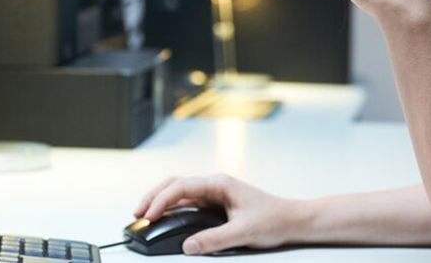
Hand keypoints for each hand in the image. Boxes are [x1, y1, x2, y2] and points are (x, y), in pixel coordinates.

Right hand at [133, 174, 301, 254]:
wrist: (292, 220)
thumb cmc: (274, 219)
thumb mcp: (243, 232)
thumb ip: (214, 240)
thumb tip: (188, 246)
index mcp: (219, 184)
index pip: (181, 187)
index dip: (161, 200)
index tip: (148, 214)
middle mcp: (214, 185)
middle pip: (174, 184)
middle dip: (153, 197)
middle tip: (138, 213)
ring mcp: (214, 194)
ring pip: (179, 192)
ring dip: (161, 201)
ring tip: (145, 215)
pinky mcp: (215, 204)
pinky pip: (188, 202)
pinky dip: (172, 209)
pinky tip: (165, 218)